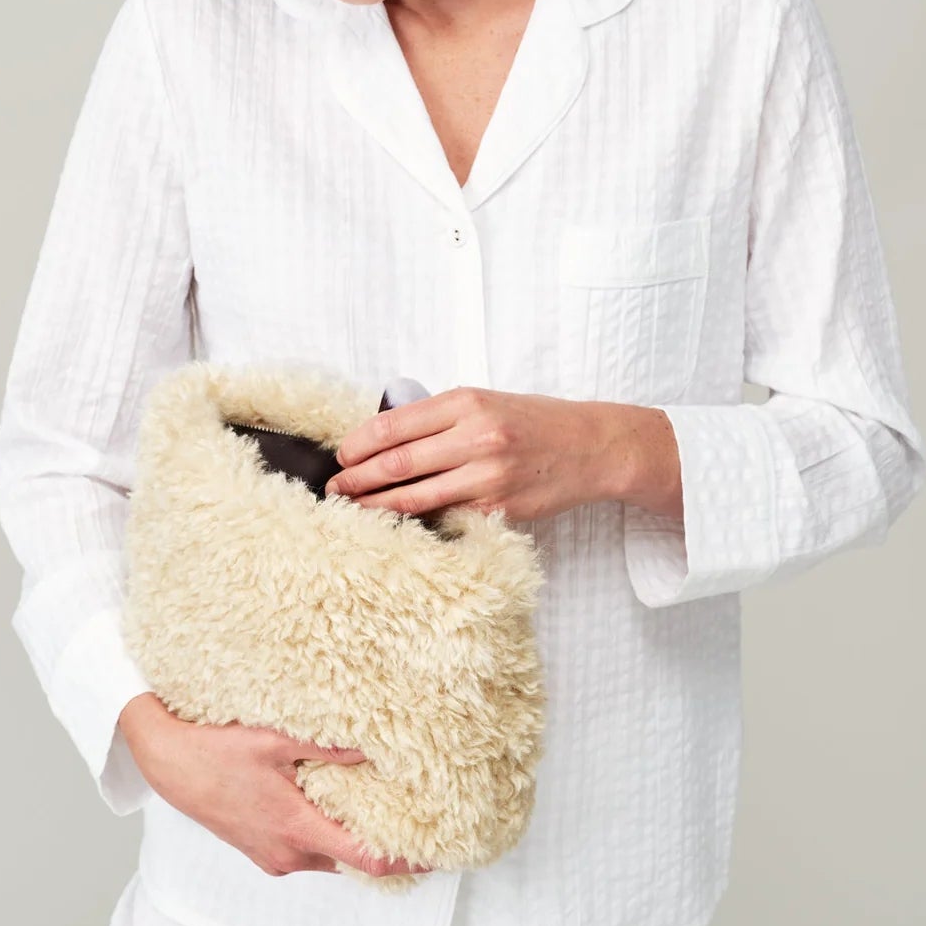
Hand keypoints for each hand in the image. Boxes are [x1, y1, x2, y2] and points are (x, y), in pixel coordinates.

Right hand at [116, 694, 431, 878]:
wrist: (165, 762)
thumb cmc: (213, 750)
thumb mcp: (274, 739)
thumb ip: (327, 747)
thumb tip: (374, 749)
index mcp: (296, 829)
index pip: (366, 859)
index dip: (408, 860)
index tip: (440, 852)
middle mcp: (289, 854)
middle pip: (351, 861)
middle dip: (384, 844)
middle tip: (416, 818)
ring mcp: (273, 856)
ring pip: (328, 855)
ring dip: (350, 838)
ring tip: (378, 806)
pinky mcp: (261, 850)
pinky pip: (306, 850)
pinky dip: (325, 835)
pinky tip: (332, 804)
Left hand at [324, 385, 639, 522]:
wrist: (591, 447)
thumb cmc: (534, 421)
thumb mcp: (486, 400)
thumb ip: (440, 416)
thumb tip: (385, 436)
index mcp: (467, 403)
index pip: (395, 425)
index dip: (360, 443)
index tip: (341, 455)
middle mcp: (476, 437)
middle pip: (398, 463)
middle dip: (358, 478)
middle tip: (334, 488)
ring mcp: (488, 477)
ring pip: (416, 497)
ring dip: (376, 506)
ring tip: (353, 509)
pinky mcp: (499, 509)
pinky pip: (447, 517)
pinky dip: (417, 522)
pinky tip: (396, 525)